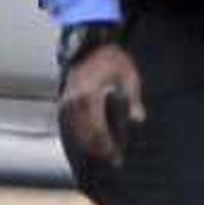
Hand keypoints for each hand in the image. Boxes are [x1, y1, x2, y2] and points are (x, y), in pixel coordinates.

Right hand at [59, 42, 145, 167]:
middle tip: (112, 160)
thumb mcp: (128, 76)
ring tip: (101, 155)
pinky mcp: (65, 99)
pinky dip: (79, 133)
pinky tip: (89, 141)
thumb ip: (132, 98)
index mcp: (90, 95)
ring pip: (75, 130)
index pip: (97, 129)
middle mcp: (75, 100)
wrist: (91, 44)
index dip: (107, 146)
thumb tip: (138, 119)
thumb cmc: (112, 58)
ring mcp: (67, 99)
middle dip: (99, 149)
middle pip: (85, 133)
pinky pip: (70, 122)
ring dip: (88, 144)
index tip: (116, 157)